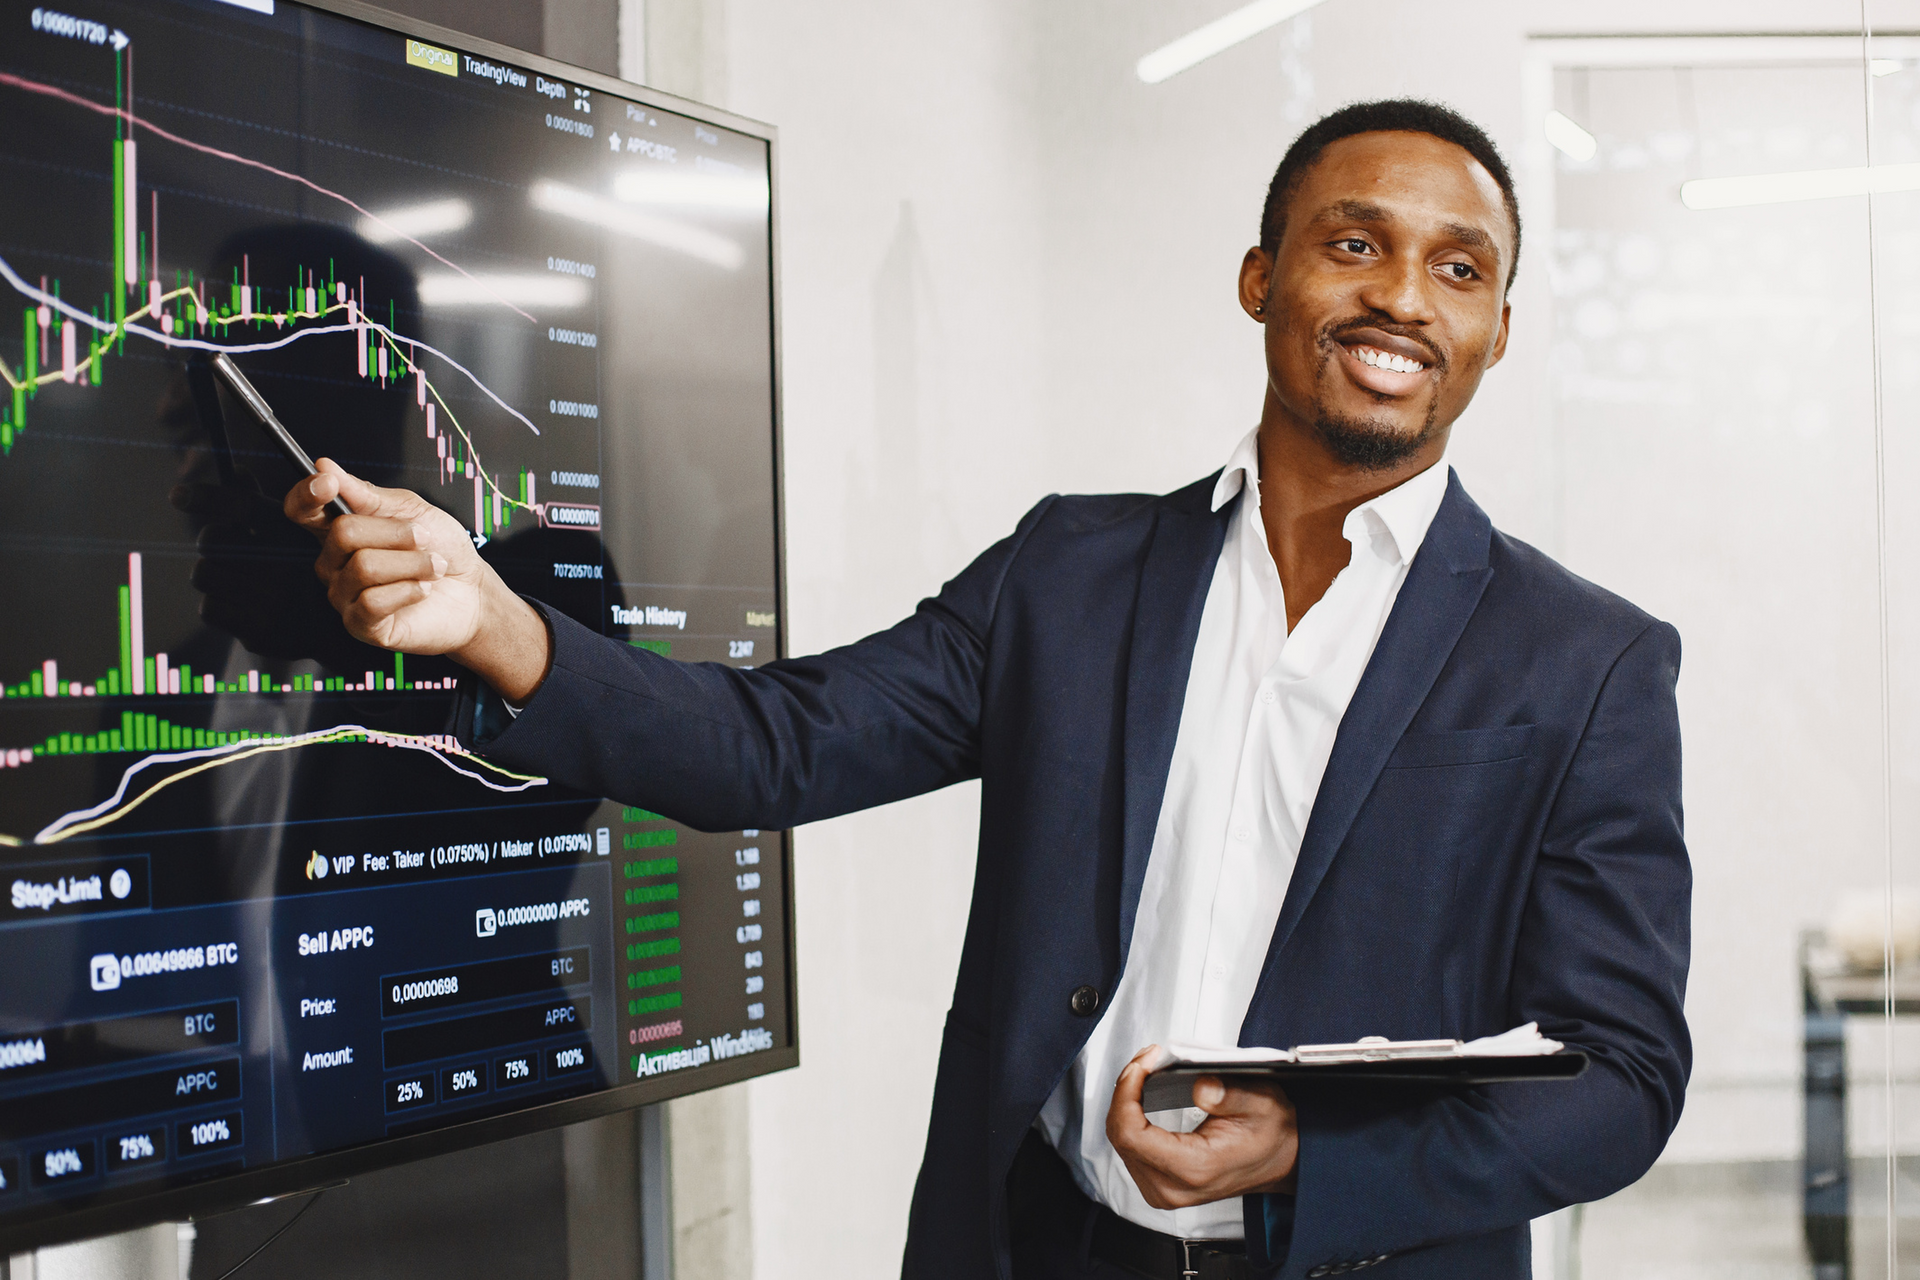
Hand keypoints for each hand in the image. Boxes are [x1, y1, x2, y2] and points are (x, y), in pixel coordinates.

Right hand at [285, 459, 550, 701]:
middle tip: (425, 538)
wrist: (472, 589)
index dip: (306, 495)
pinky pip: (373, 602)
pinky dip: (409, 590)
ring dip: (411, 563)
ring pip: (363, 567)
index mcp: (339, 528)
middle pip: (344, 533)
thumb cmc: (440, 546)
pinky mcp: (361, 625)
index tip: (328, 483)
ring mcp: (344, 595)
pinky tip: (423, 590)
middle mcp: (333, 562)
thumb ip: (366, 493)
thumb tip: (323, 466)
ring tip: (433, 566)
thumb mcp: (410, 509)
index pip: (302, 510)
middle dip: (396, 532)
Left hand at [1106, 1046, 1298, 1207]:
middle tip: (1145, 1061)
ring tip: (1144, 1072)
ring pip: (1121, 1142)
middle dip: (1125, 1091)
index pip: (1131, 1134)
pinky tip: (1141, 1096)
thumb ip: (1230, 1094)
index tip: (1141, 1065)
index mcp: (1194, 1168)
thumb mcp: (1262, 1103)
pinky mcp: (1160, 1186)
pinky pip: (1130, 1149)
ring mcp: (1164, 1191)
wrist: (1282, 1161)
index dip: (1126, 1093)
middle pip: (1121, 1136)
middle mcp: (1173, 1187)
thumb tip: (1201, 1086)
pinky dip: (1130, 1117)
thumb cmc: (1272, 1134)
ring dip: (1126, 1102)